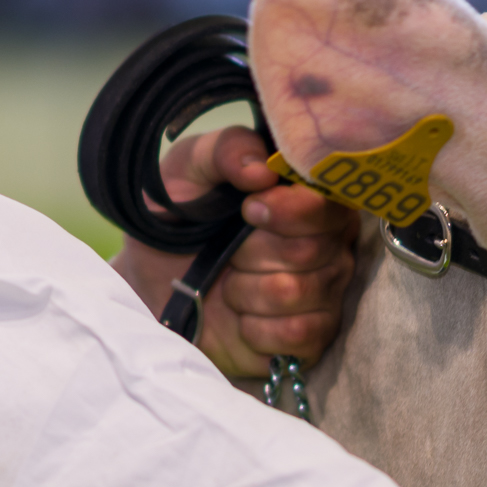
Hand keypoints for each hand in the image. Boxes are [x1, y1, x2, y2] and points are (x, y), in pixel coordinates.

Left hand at [109, 126, 360, 378]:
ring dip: (246, 292)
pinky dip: (255, 329)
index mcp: (311, 198)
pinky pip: (297, 335)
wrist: (155, 281)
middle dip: (252, 253)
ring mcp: (325, 293)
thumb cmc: (182, 216)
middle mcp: (331, 244)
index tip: (247, 210)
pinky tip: (240, 319)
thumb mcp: (190, 169)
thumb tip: (260, 171)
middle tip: (228, 252)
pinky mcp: (312, 337)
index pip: (327, 205)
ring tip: (229, 285)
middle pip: (311, 251)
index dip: (287, 211)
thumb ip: (226, 150)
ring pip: (297, 293)